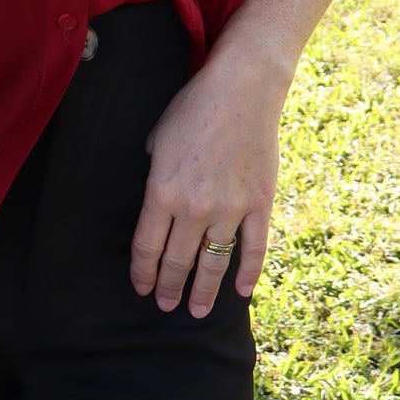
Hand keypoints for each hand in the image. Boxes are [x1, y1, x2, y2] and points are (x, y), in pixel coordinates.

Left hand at [129, 37, 289, 317]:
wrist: (243, 89)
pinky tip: (241, 292)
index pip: (147, 247)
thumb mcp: (157, 138)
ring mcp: (230, 209)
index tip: (141, 288)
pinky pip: (254, 248)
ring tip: (197, 311)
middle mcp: (194, 208)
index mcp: (162, 191)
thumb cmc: (194, 107)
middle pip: (177, 261)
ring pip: (214, 263)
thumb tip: (157, 197)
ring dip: (204, 291)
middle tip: (165, 306)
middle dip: (168, 287)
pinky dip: (249, 273)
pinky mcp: (259, 204)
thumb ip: (154, 174)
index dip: (142, 272)